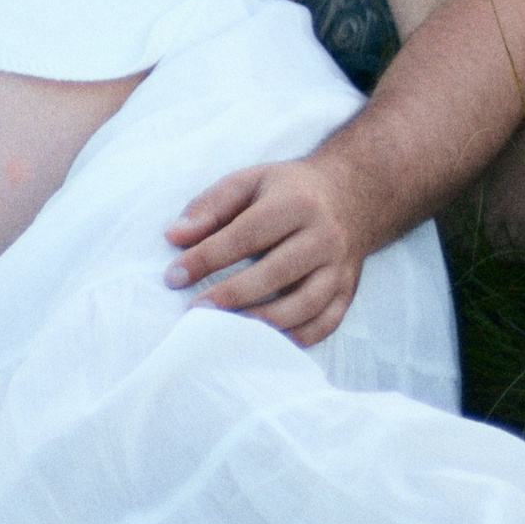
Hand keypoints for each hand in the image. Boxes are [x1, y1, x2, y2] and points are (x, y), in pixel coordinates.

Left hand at [164, 156, 362, 345]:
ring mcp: (339, 267)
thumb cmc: (288, 191)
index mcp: (295, 203)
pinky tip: (265, 341)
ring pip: (304, 305)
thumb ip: (211, 206)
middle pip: (276, 272)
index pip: (245, 235)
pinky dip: (296, 337)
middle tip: (196, 309)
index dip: (206, 258)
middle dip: (232, 295)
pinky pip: (325, 323)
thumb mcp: (249, 182)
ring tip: (226, 330)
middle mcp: (323, 236)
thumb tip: (175, 237)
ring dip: (262, 322)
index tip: (173, 276)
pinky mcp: (347, 290)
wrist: (351, 196)